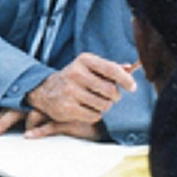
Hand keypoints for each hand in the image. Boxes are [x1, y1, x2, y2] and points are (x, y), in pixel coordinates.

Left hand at [0, 108, 104, 140]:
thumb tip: (24, 129)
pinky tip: (30, 136)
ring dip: (26, 125)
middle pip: (18, 109)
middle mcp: (46, 103)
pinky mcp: (68, 120)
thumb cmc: (75, 118)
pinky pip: (50, 125)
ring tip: (21, 135)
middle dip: (2, 121)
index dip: (1, 117)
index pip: (16, 107)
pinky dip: (38, 131)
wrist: (101, 118)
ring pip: (33, 114)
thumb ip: (41, 119)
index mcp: (40, 102)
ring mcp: (56, 110)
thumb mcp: (57, 118)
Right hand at [24, 53, 138, 123]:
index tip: (132, 87)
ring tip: (94, 102)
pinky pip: (94, 116)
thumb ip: (110, 67)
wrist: (45, 91)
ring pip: (104, 105)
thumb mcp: (89, 67)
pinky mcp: (68, 108)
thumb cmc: (74, 79)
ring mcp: (70, 91)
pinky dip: (94, 115)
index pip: (111, 69)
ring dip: (104, 106)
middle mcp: (76, 74)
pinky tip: (85, 109)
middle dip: (114, 96)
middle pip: (111, 90)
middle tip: (108, 96)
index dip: (126, 80)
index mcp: (84, 60)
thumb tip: (131, 68)